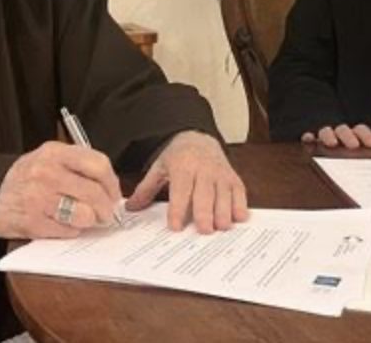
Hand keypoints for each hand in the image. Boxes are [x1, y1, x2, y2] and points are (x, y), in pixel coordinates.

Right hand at [0, 141, 122, 238]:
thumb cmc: (25, 178)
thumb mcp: (47, 159)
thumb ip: (76, 166)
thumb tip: (110, 188)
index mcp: (54, 152)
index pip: (98, 164)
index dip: (112, 183)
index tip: (114, 193)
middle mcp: (46, 173)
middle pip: (94, 193)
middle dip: (106, 208)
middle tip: (106, 214)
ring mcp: (38, 198)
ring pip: (84, 215)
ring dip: (89, 221)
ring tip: (84, 219)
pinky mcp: (33, 222)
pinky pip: (67, 231)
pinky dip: (71, 231)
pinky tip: (64, 224)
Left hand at [126, 131, 247, 233]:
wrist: (198, 139)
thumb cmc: (178, 158)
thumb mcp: (159, 168)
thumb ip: (146, 189)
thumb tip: (130, 208)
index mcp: (182, 167)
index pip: (180, 190)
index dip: (178, 209)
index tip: (175, 227)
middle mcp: (203, 169)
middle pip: (205, 193)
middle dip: (205, 212)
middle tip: (204, 231)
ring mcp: (220, 173)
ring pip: (224, 194)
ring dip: (224, 212)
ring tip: (221, 228)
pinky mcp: (233, 177)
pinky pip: (239, 191)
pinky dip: (240, 205)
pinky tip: (238, 218)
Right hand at [301, 124, 370, 148]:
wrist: (328, 143)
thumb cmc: (350, 149)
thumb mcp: (362, 146)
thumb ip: (370, 142)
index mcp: (353, 133)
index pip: (360, 129)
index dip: (366, 135)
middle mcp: (338, 133)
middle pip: (343, 130)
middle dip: (348, 136)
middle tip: (354, 146)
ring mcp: (324, 136)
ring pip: (325, 132)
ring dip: (329, 136)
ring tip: (332, 143)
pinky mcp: (310, 141)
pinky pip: (307, 138)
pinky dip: (308, 137)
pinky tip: (308, 138)